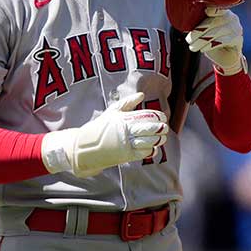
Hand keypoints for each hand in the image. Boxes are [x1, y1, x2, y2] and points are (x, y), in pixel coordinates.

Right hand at [41, 92, 168, 177]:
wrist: (86, 146)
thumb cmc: (100, 127)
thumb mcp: (112, 112)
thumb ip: (128, 102)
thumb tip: (141, 95)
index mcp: (124, 118)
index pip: (148, 115)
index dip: (159, 116)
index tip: (162, 117)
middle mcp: (126, 130)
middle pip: (152, 128)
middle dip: (162, 128)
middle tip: (164, 128)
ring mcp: (127, 143)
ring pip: (151, 141)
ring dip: (159, 139)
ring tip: (160, 138)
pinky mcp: (127, 155)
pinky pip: (145, 152)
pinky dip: (152, 150)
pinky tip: (152, 147)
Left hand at [186, 7, 243, 74]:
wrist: (225, 57)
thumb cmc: (213, 41)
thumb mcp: (205, 30)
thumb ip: (199, 23)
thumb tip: (184, 19)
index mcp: (223, 11)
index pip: (218, 7)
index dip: (212, 9)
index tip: (206, 12)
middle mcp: (231, 17)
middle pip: (214, 21)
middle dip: (198, 31)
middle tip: (189, 40)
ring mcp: (236, 28)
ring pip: (216, 32)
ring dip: (201, 40)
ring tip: (192, 47)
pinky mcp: (237, 39)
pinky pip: (223, 41)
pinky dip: (210, 45)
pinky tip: (203, 49)